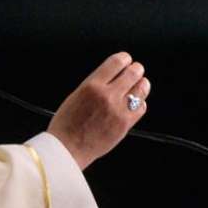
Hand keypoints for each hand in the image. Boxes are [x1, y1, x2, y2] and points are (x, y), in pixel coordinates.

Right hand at [47, 52, 149, 169]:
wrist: (68, 148)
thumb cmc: (66, 125)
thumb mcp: (75, 95)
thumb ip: (94, 85)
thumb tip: (110, 77)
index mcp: (92, 85)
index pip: (116, 62)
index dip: (124, 58)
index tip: (125, 59)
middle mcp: (107, 95)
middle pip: (133, 73)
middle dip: (136, 69)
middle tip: (136, 70)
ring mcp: (119, 110)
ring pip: (141, 89)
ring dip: (141, 84)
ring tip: (140, 84)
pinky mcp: (125, 124)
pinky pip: (142, 108)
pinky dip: (140, 103)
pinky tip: (134, 103)